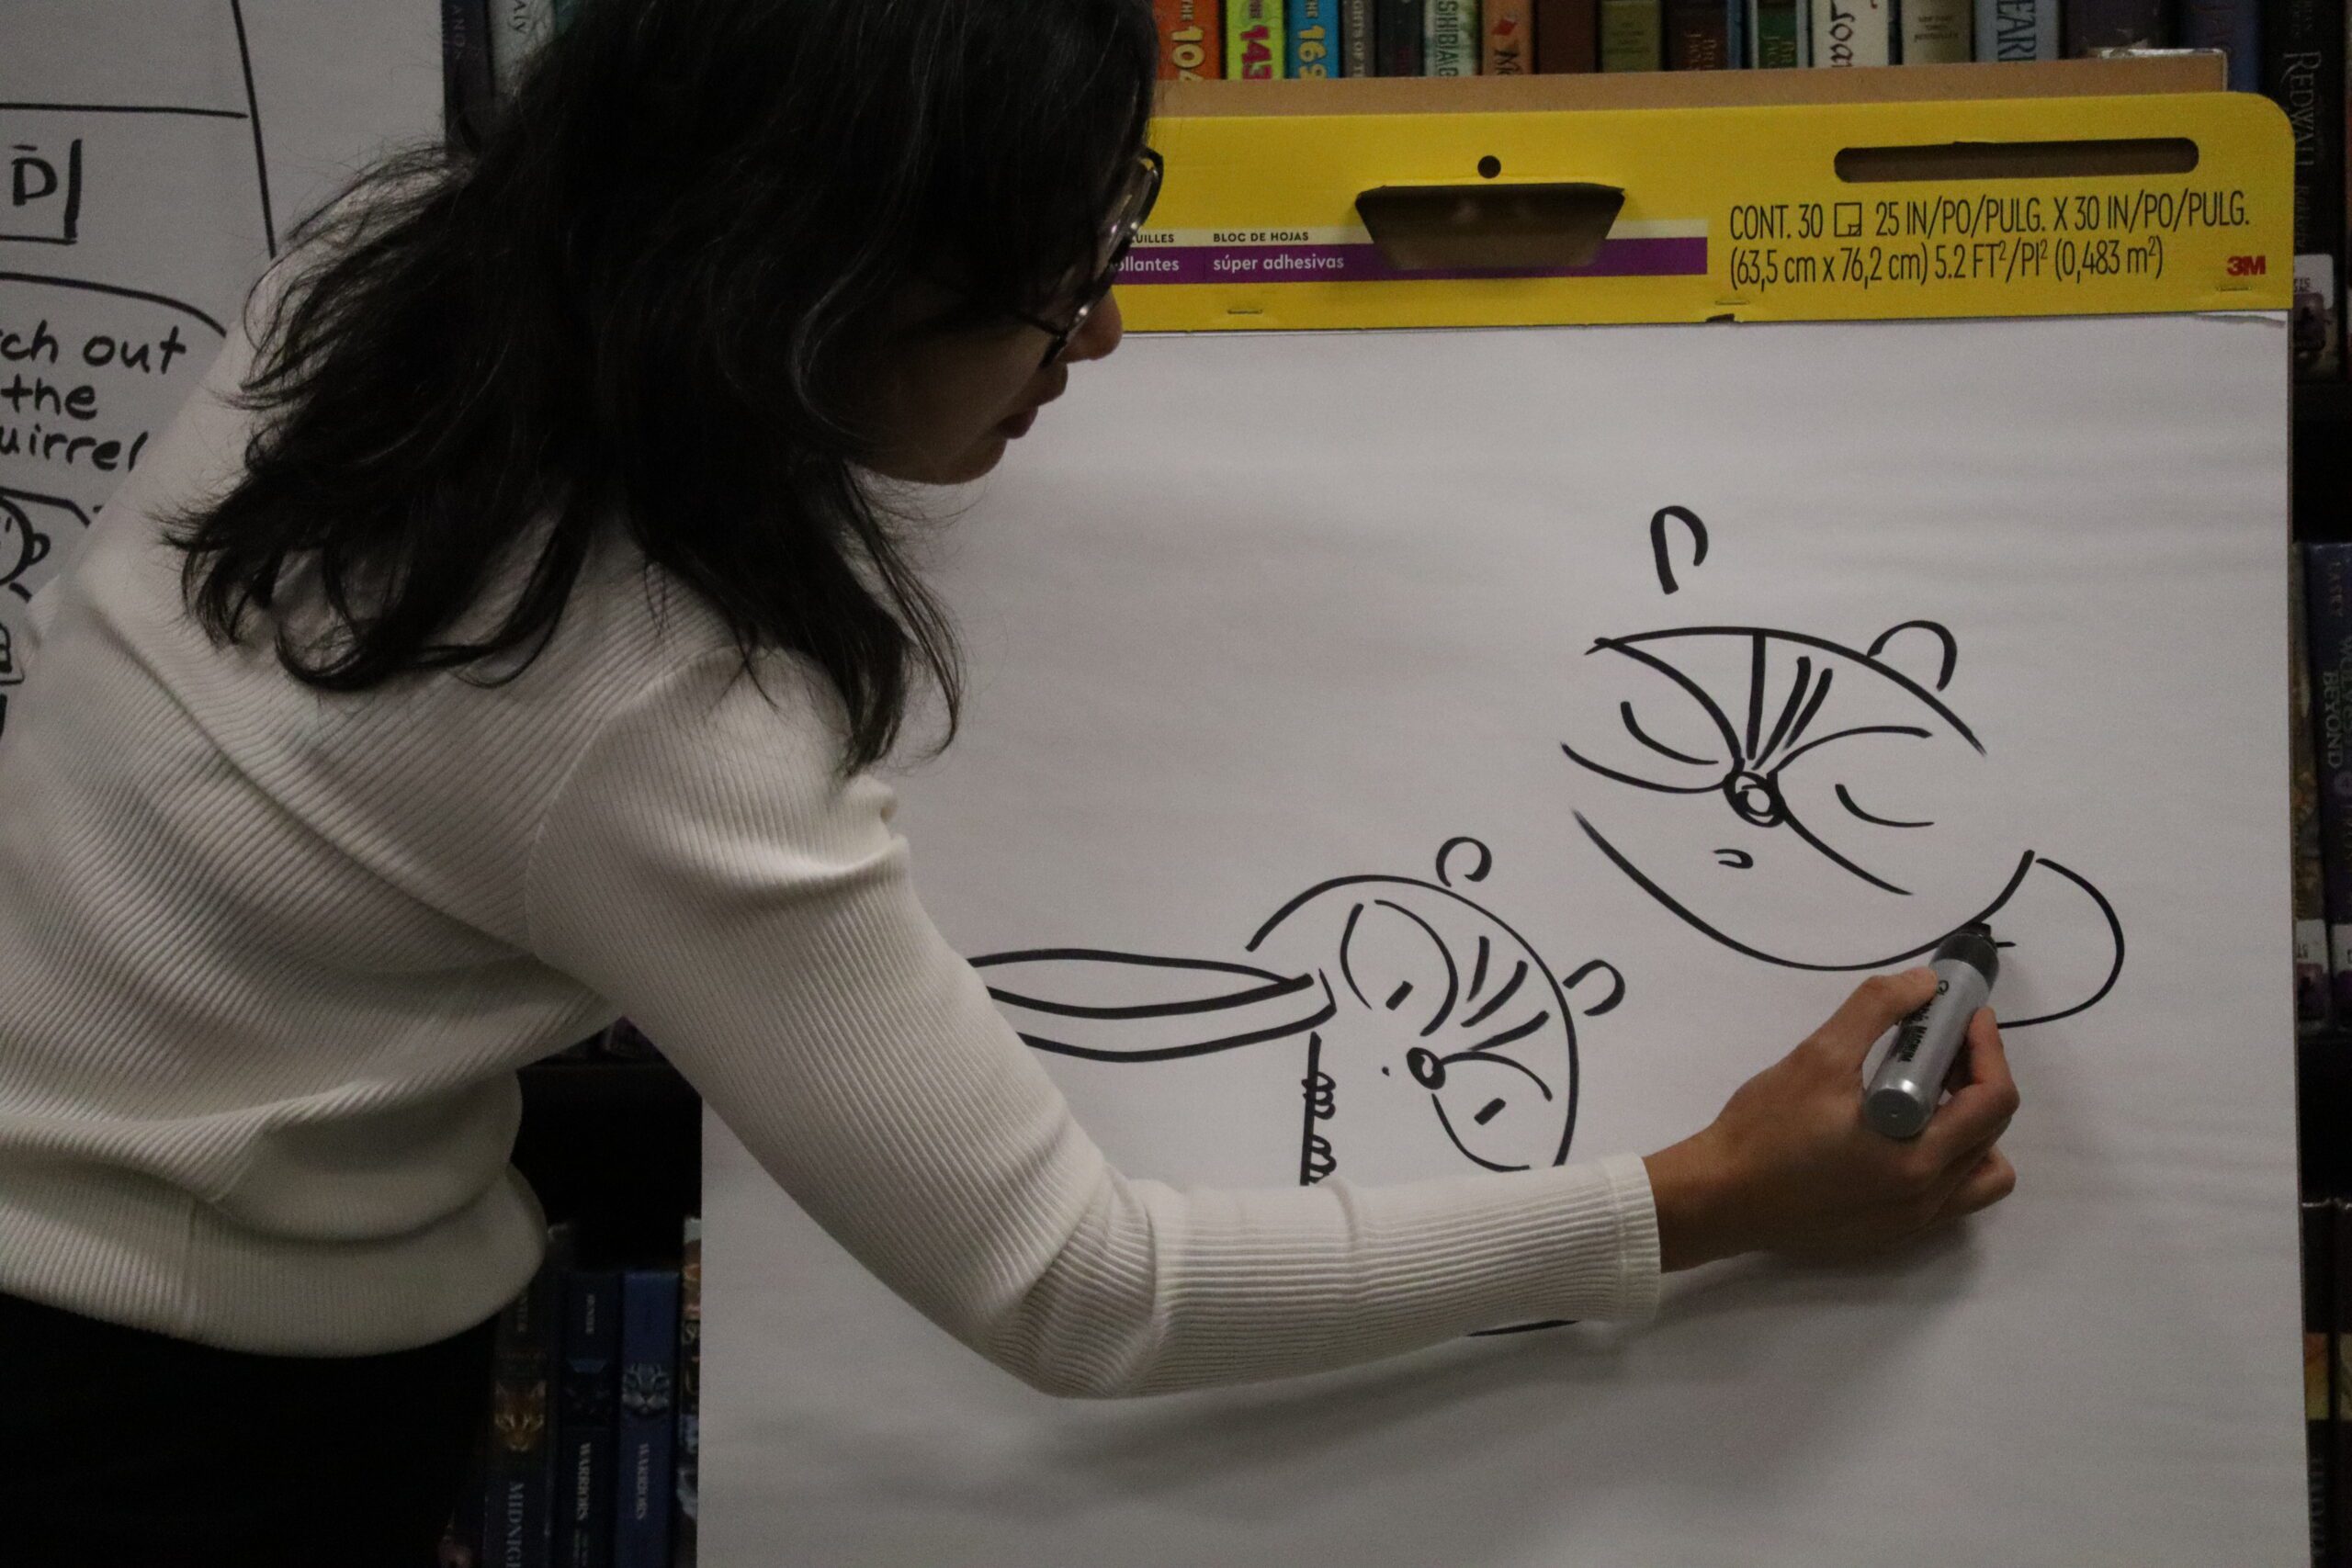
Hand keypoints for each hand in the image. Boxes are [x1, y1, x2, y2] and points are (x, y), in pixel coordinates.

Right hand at [1642, 970, 2019, 1270]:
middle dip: (1977, 1076)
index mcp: (1919, 1157)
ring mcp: (1912, 1221)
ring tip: (1928, 1095)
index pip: (1993, 1100)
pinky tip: (1901, 1132)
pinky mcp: (1891, 1232)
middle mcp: (1928, 1197)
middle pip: (1992, 1131)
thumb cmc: (1764, 1129)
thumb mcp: (1817, 1057)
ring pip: (1981, 1171)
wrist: (1718, 1198)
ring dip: (1971, 1126)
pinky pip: (1950, 1195)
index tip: (1966, 1015)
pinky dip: (1946, 1157)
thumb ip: (1874, 1011)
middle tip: (1941, 1042)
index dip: (1988, 1048)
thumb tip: (1922, 983)